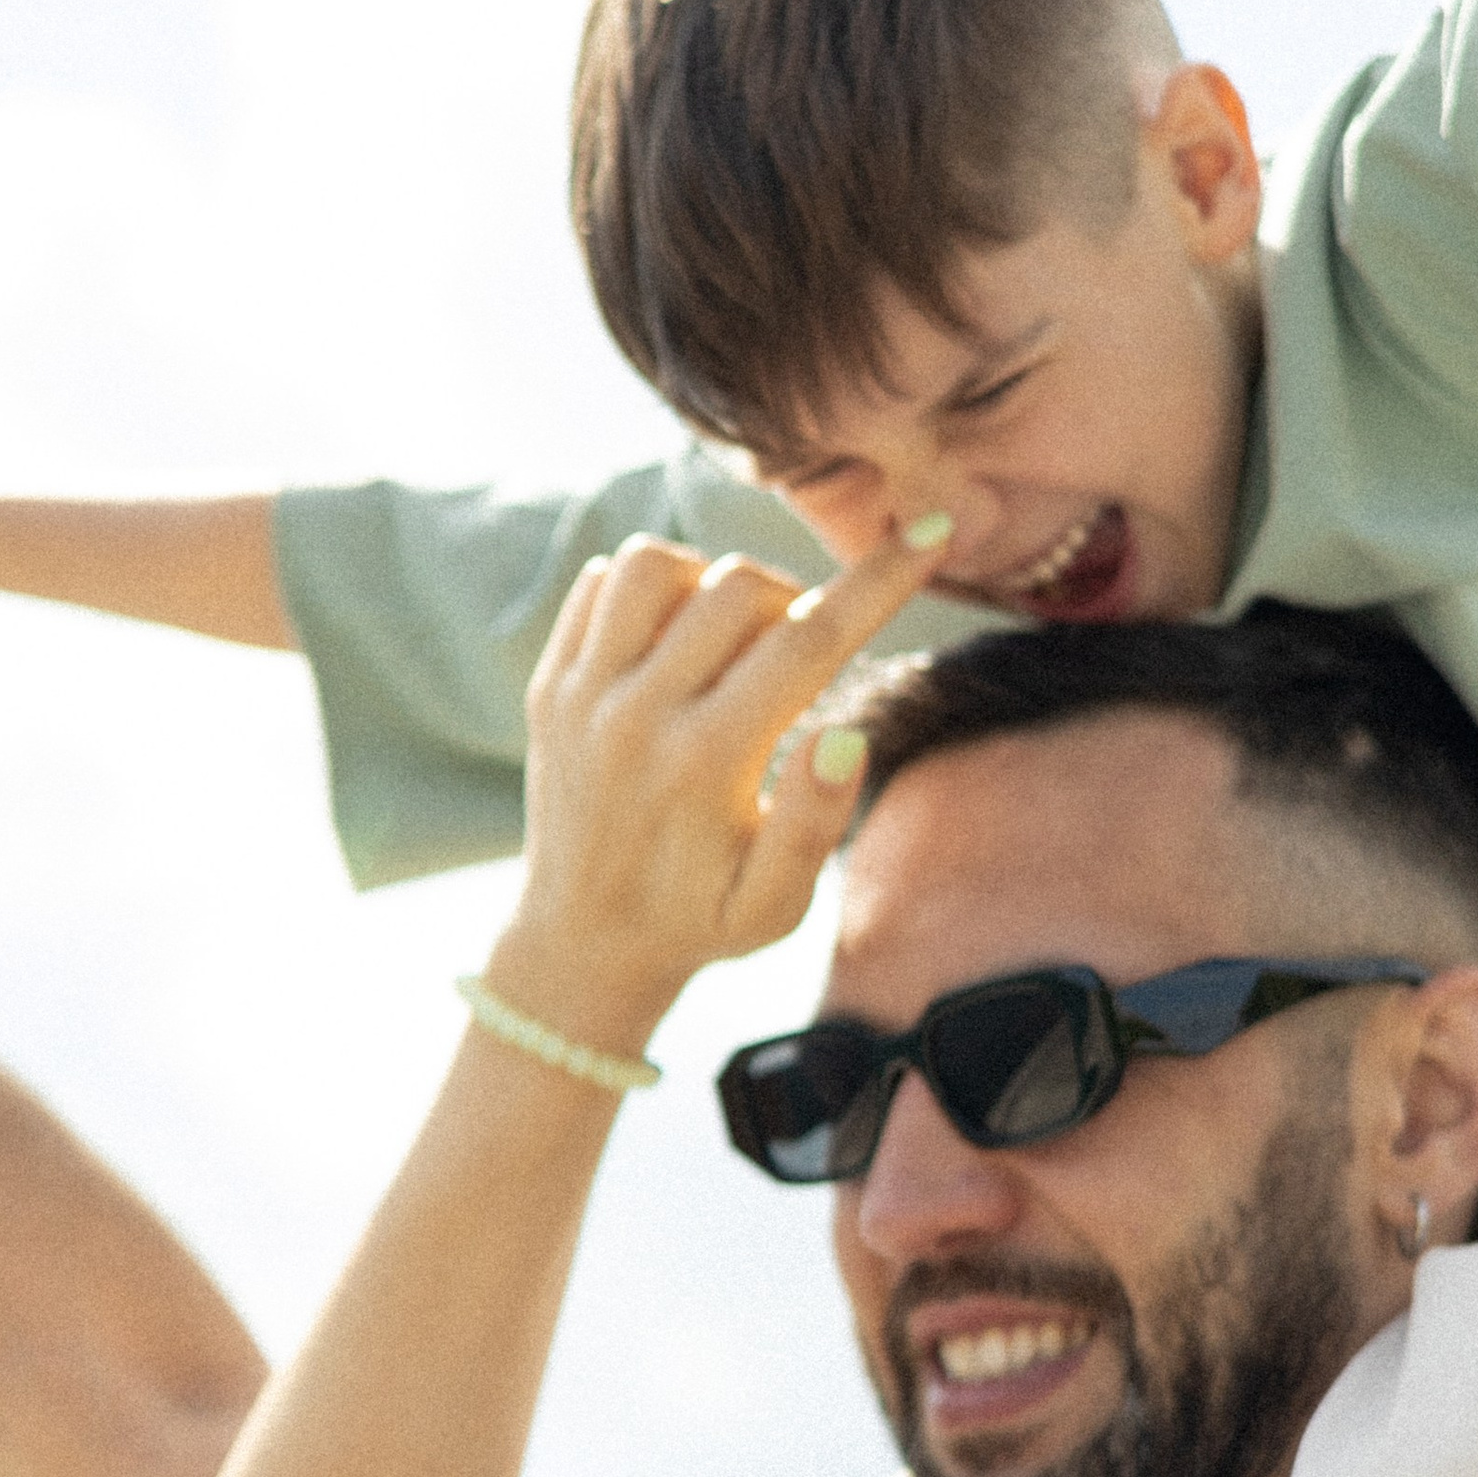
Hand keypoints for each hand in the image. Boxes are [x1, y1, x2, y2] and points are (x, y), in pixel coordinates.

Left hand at [488, 517, 953, 1056]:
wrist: (580, 944)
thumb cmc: (699, 922)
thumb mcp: (774, 908)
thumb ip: (814, 826)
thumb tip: (845, 738)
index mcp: (706, 766)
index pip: (809, 641)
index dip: (879, 580)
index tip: (927, 531)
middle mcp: (637, 716)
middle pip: (739, 589)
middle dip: (792, 602)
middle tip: (795, 661)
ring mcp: (582, 695)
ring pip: (658, 565)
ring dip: (713, 583)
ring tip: (731, 643)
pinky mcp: (550, 685)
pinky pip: (602, 584)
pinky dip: (651, 589)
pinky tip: (675, 642)